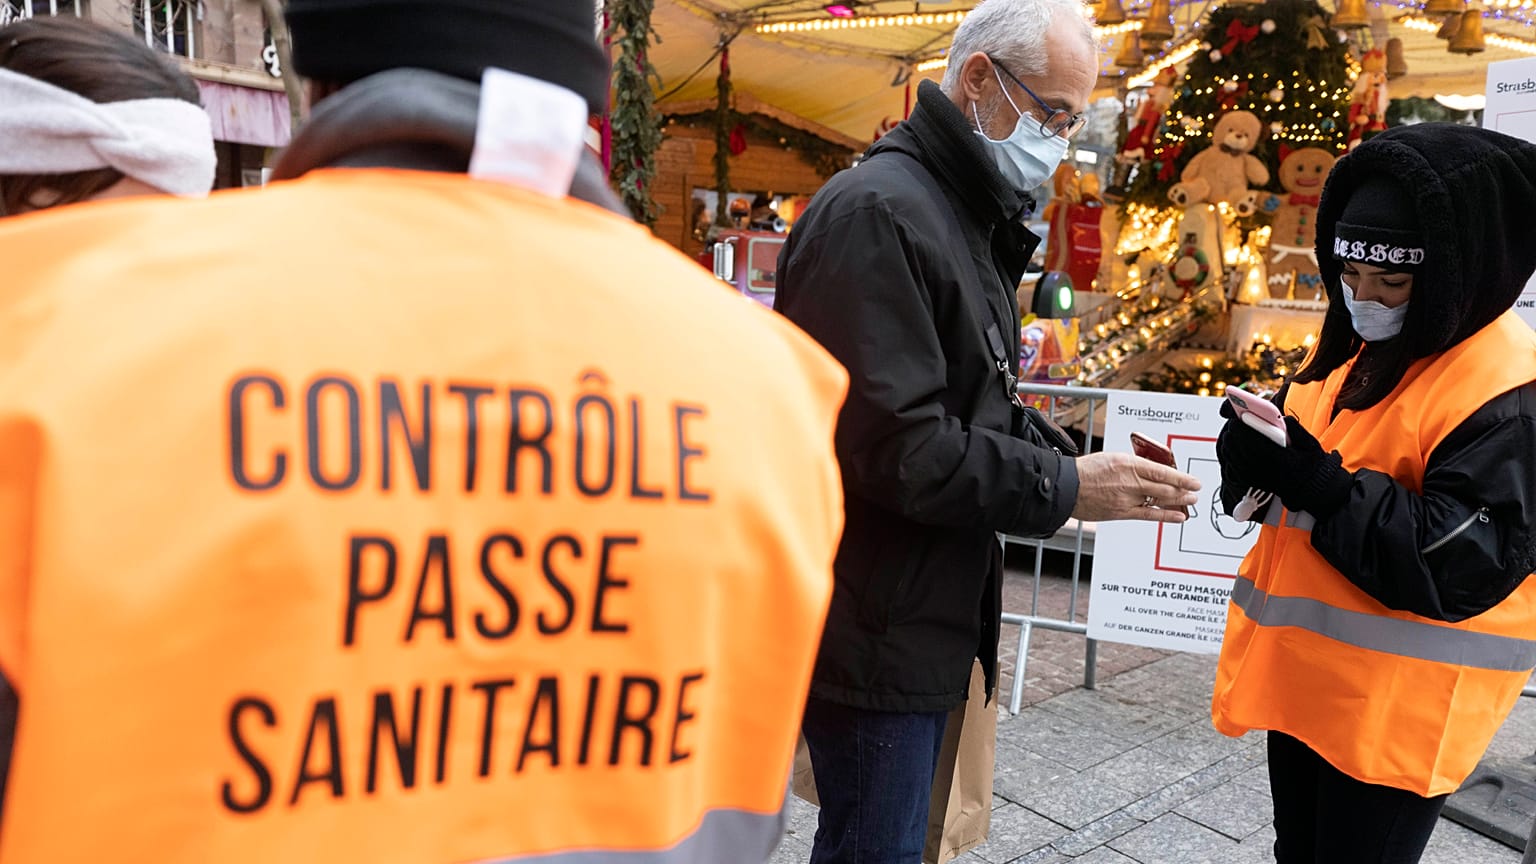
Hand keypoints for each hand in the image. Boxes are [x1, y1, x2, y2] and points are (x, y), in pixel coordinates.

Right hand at [1070, 451, 1201, 523]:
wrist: (1067, 487)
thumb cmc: (1087, 471)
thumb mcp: (1113, 458)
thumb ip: (1134, 465)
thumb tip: (1153, 471)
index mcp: (1128, 463)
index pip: (1162, 470)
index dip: (1181, 477)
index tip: (1193, 481)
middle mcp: (1129, 481)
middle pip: (1164, 487)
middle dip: (1183, 490)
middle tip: (1195, 492)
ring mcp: (1126, 498)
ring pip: (1159, 500)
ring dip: (1178, 501)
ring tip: (1190, 501)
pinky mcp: (1121, 512)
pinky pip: (1148, 515)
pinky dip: (1165, 516)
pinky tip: (1177, 516)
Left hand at [1215, 402, 1351, 516]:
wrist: (1309, 487)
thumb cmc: (1310, 464)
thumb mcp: (1310, 445)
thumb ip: (1296, 429)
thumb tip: (1282, 418)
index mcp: (1282, 461)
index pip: (1255, 443)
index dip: (1244, 429)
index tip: (1240, 416)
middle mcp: (1266, 470)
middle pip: (1239, 448)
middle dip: (1235, 432)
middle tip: (1236, 421)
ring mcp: (1256, 477)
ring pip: (1231, 456)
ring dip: (1230, 441)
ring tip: (1234, 431)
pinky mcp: (1250, 480)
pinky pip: (1231, 465)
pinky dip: (1229, 453)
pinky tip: (1234, 445)